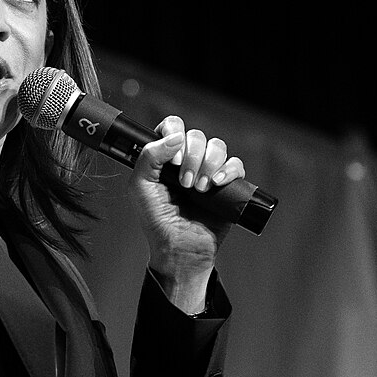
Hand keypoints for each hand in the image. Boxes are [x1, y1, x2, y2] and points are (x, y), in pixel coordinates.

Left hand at [128, 116, 245, 314]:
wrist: (180, 249)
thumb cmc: (157, 221)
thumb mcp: (140, 187)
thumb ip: (148, 157)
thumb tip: (174, 137)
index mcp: (165, 157)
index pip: (173, 127)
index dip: (174, 134)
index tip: (173, 161)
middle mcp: (188, 160)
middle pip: (197, 136)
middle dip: (192, 157)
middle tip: (185, 183)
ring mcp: (208, 171)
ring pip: (218, 146)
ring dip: (209, 164)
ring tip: (199, 189)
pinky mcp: (227, 185)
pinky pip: (236, 165)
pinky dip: (228, 170)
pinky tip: (217, 184)